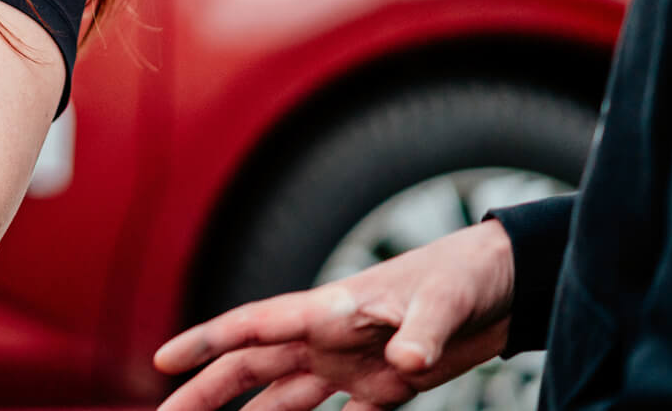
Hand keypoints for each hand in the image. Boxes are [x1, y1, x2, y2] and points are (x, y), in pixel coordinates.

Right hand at [153, 220, 516, 410]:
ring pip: (282, 395)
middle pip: (251, 368)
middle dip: (205, 392)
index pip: (252, 327)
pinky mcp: (385, 384)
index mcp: (327, 310)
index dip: (205, 343)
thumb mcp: (444, 299)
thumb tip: (404, 360)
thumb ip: (420, 329)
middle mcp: (327, 338)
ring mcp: (352, 362)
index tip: (163, 361)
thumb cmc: (466, 275)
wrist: (507, 285)